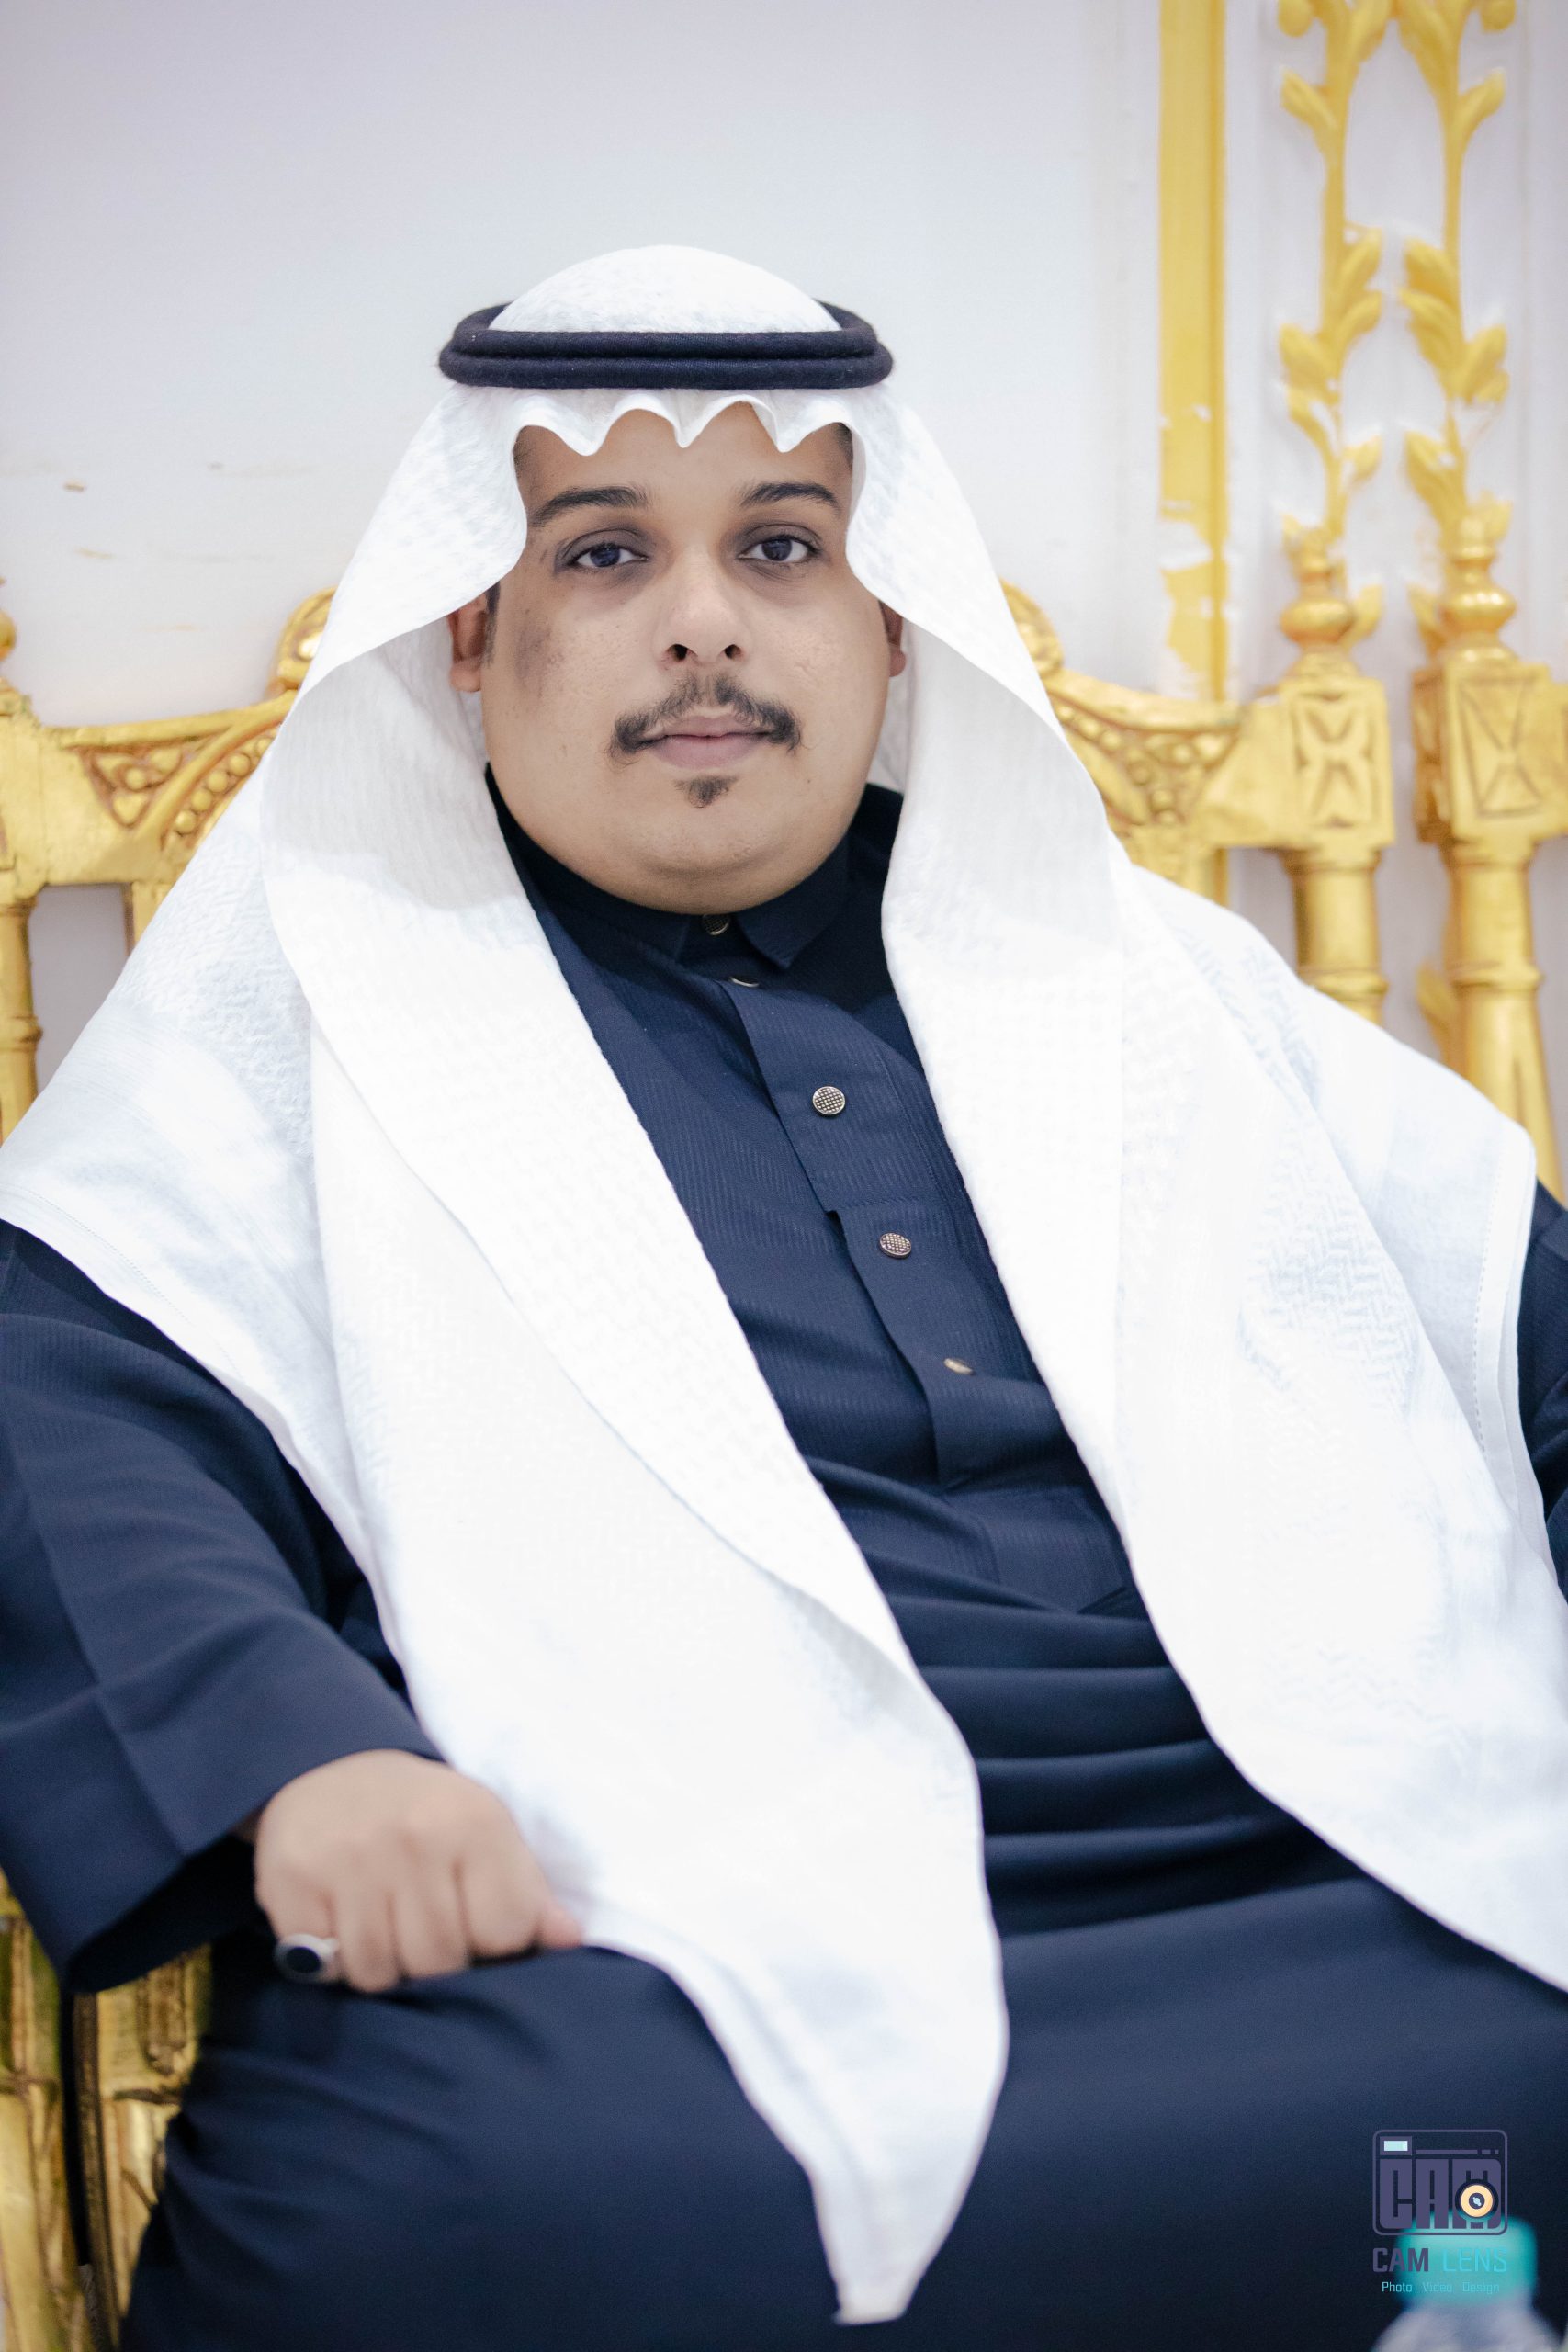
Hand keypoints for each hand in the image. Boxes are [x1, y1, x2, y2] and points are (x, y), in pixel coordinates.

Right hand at [247, 1749, 581, 1991]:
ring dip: (382, 1967)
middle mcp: (414, 1835)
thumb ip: (528, 1892)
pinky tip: (339, 1924)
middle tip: (422, 1929)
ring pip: (378, 1973)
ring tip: (383, 1928)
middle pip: (439, 1961)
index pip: (504, 1933)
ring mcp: (350, 1856)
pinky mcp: (292, 1878)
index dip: (492, 1946)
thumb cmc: (426, 1816)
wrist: (331, 1767)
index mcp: (475, 1822)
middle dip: (434, 1963)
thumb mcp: (486, 1834)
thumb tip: (569, 1940)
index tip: (476, 1928)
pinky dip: (332, 1961)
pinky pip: (324, 1965)